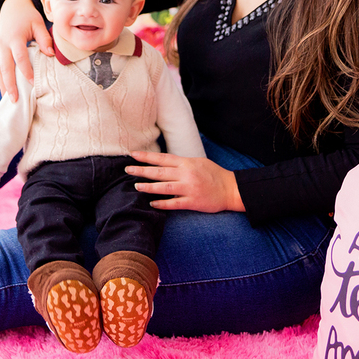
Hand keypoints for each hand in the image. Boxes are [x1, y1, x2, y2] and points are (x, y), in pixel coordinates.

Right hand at [0, 0, 53, 101]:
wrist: (11, 7)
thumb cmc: (27, 16)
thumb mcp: (38, 23)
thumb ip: (44, 39)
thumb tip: (51, 55)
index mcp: (14, 37)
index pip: (19, 57)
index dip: (26, 71)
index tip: (33, 83)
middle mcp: (3, 44)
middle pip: (4, 68)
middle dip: (9, 85)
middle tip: (14, 100)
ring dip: (3, 86)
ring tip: (8, 100)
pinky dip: (1, 80)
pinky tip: (6, 91)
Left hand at [127, 151, 244, 212]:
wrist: (231, 189)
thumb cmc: (214, 174)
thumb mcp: (198, 162)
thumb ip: (181, 163)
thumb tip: (164, 163)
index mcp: (186, 163)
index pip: (162, 158)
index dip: (147, 156)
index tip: (133, 154)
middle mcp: (186, 174)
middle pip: (160, 172)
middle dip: (142, 170)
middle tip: (127, 169)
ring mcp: (189, 188)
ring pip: (164, 187)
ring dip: (149, 187)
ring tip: (136, 186)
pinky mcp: (193, 201)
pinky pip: (174, 203)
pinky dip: (162, 204)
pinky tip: (152, 203)